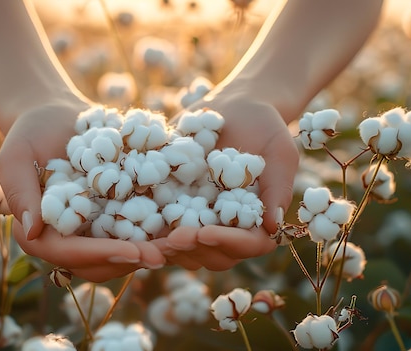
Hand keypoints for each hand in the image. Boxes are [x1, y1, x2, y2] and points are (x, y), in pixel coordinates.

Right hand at [0, 99, 165, 281]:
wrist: (54, 117)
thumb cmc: (28, 136)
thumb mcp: (15, 159)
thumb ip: (21, 194)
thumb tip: (33, 231)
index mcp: (40, 234)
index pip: (69, 253)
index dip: (100, 255)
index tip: (132, 253)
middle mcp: (68, 239)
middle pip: (99, 262)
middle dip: (131, 260)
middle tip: (165, 255)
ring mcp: (92, 230)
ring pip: (121, 253)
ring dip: (149, 251)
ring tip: (180, 246)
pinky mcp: (113, 216)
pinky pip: (135, 229)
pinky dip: (157, 231)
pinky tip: (183, 227)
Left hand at [159, 84, 298, 269]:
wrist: (235, 106)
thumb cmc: (265, 127)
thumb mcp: (279, 153)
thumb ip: (277, 188)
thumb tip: (272, 227)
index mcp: (256, 220)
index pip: (249, 245)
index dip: (228, 243)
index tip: (206, 232)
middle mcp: (227, 226)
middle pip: (215, 256)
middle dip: (194, 249)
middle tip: (174, 238)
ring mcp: (199, 219)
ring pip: (186, 250)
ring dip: (170, 248)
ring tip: (153, 238)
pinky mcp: (173, 207)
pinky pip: (160, 227)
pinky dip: (147, 232)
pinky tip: (132, 226)